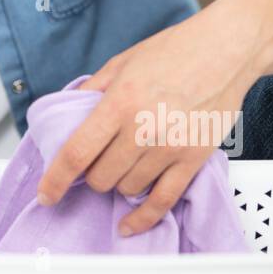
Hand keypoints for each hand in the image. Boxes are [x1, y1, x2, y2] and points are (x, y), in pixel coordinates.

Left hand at [35, 0, 265, 235]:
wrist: (226, 49)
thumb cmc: (176, 50)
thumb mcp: (122, 62)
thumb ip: (91, 90)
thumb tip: (66, 113)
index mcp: (120, 102)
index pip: (77, 153)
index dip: (56, 179)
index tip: (46, 193)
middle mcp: (143, 129)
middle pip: (101, 177)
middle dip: (92, 174)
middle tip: (98, 161)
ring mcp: (170, 147)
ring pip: (128, 189)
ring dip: (119, 183)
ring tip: (126, 163)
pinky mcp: (194, 159)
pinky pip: (163, 201)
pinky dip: (143, 218)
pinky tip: (128, 224)